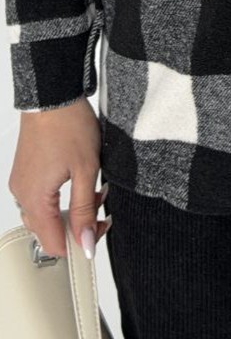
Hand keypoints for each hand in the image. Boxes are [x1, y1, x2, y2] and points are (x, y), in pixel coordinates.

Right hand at [8, 97, 111, 259]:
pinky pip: (40, 198)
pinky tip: (79, 181)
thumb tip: (85, 243)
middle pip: (48, 232)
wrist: (52, 94)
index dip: (80, 244)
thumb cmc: (68, 125)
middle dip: (77, 225)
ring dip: (71, 211)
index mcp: (35, 200)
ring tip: (94, 191)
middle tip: (101, 210)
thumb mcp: (86, 170)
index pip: (54, 244)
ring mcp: (21, 183)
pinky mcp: (25, 172)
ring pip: (45, 215)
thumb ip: (85, 211)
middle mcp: (22, 195)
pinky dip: (60, 198)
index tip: (100, 229)